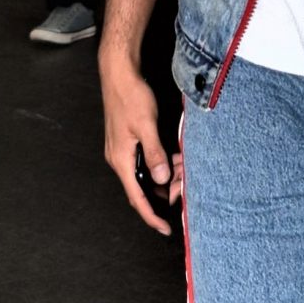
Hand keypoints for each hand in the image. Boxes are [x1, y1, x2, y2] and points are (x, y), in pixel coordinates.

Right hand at [101, 47, 181, 234]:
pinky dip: (161, 163)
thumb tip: (161, 179)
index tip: (166, 228)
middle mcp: (119, 159)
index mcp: (121, 160)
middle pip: (142, 188)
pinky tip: (175, 157)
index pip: (136, 197)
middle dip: (164, 192)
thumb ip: (154, 154)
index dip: (151, 216)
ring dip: (164, 176)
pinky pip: (145, 161)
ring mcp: (122, 150)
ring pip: (146, 174)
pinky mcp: (127, 141)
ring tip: (183, 169)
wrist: (118, 74)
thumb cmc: (130, 97)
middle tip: (184, 187)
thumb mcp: (146, 126)